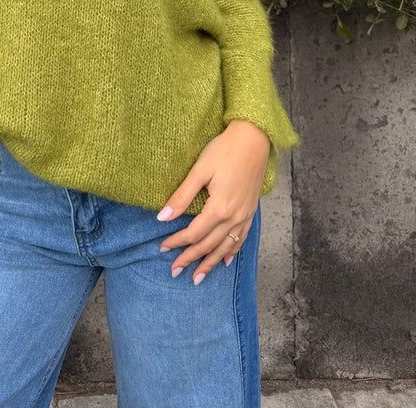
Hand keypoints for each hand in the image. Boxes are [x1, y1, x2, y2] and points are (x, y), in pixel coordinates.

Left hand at [157, 119, 269, 284]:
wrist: (253, 139)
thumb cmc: (224, 150)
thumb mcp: (199, 171)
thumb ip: (181, 197)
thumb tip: (162, 218)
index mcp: (220, 208)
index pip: (193, 233)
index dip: (177, 242)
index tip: (163, 247)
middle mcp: (234, 217)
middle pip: (208, 245)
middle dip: (190, 259)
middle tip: (175, 271)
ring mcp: (245, 216)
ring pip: (225, 247)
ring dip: (210, 263)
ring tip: (197, 277)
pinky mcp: (250, 211)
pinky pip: (240, 239)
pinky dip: (231, 252)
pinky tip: (225, 261)